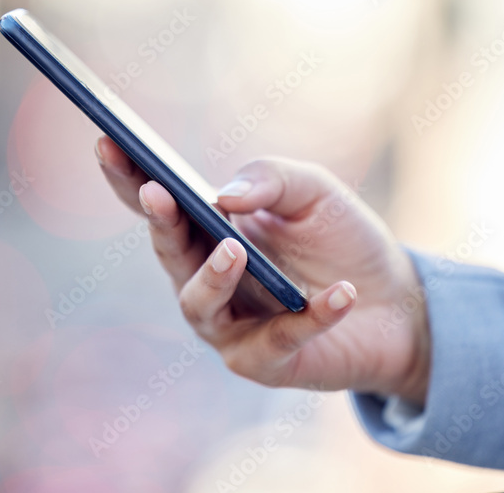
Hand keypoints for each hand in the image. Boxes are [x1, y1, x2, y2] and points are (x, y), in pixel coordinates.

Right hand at [95, 136, 430, 405]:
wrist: (397, 302)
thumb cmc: (342, 241)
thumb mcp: (313, 191)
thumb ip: (269, 180)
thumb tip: (223, 198)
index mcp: (208, 233)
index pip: (159, 205)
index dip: (127, 177)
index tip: (106, 140)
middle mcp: (207, 279)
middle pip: (168, 253)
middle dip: (159, 223)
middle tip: (157, 193)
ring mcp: (230, 326)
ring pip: (199, 305)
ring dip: (212, 276)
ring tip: (235, 249)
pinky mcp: (265, 362)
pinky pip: (279, 340)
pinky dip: (311, 317)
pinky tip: (341, 294)